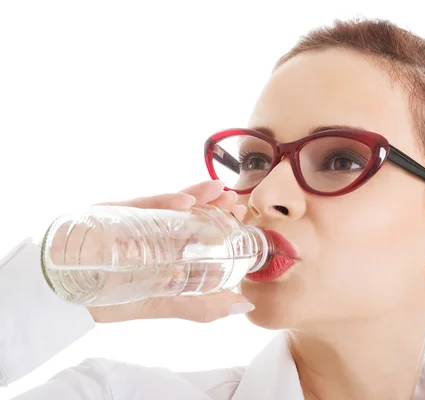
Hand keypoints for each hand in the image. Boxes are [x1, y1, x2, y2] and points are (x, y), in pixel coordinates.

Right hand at [88, 180, 253, 323]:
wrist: (66, 295)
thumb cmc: (113, 300)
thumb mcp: (164, 304)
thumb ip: (203, 306)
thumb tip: (246, 305)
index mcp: (166, 250)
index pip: (199, 232)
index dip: (222, 223)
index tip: (243, 218)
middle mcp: (154, 232)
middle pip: (189, 214)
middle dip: (214, 206)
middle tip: (235, 202)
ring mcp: (136, 220)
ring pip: (170, 204)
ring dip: (197, 196)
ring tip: (219, 192)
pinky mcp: (116, 213)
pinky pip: (142, 205)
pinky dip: (164, 202)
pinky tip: (185, 202)